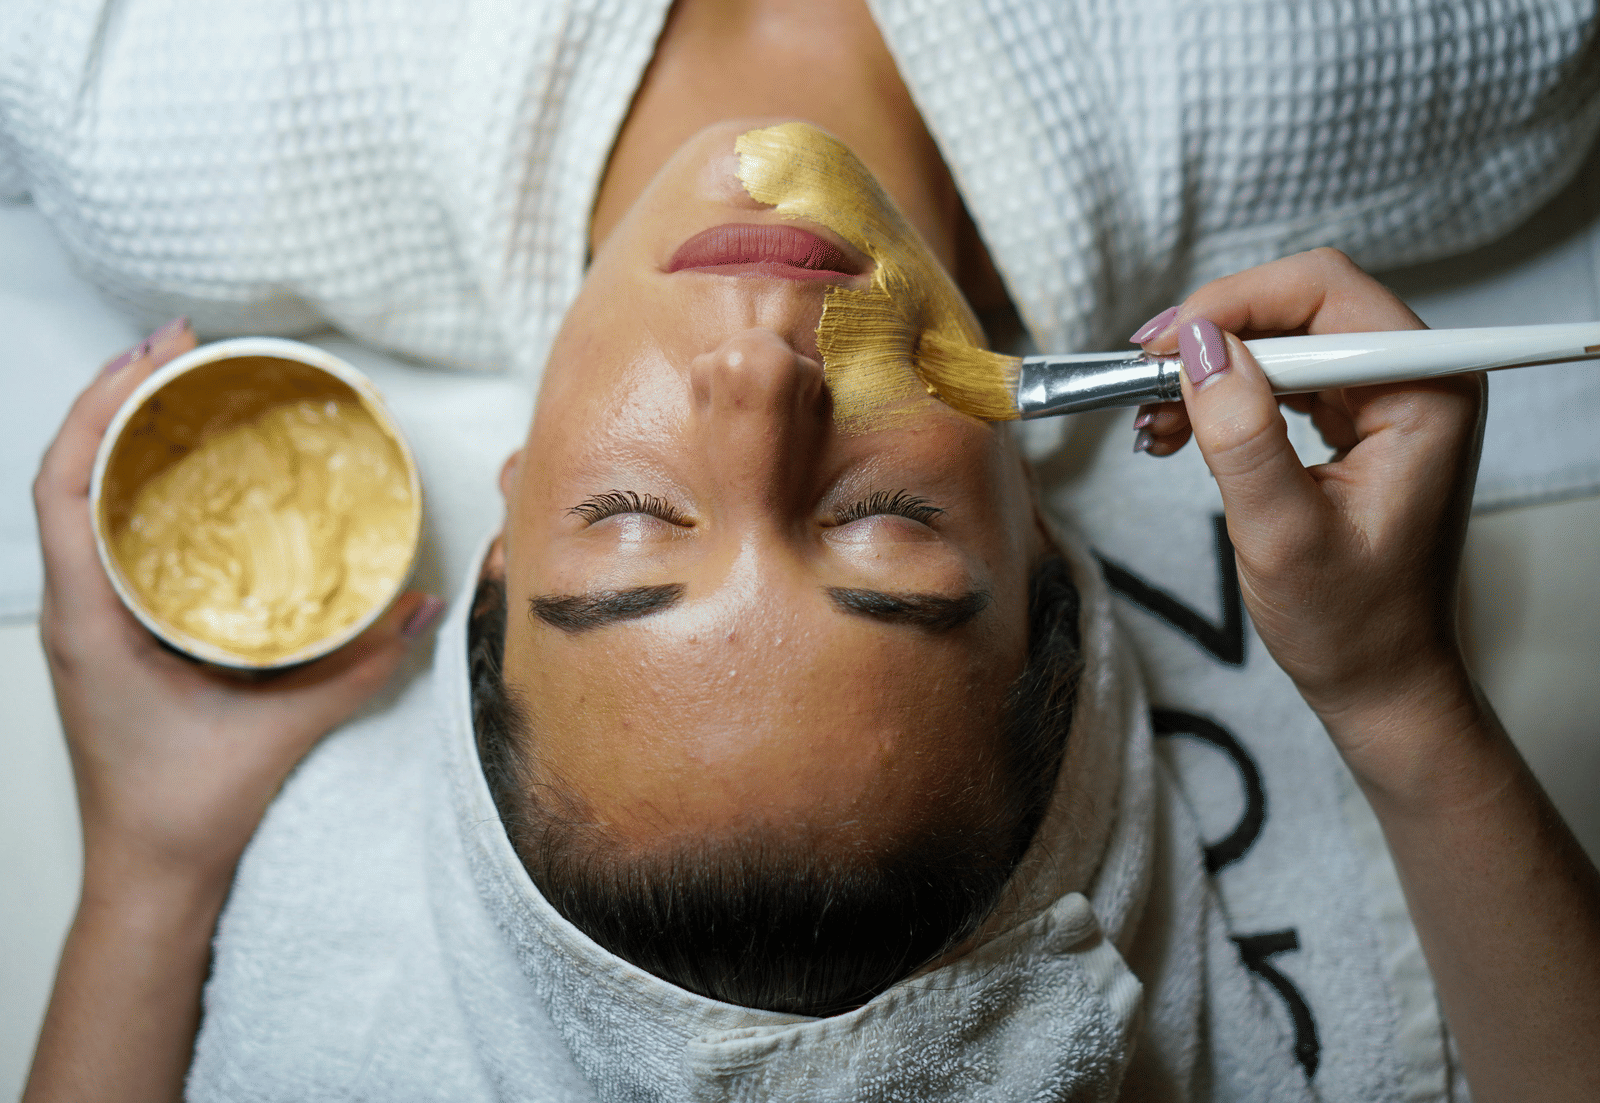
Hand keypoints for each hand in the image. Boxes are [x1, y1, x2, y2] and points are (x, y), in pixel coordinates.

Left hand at [34, 320, 443, 890]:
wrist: (148, 874)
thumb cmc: (184, 810)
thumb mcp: (281, 729)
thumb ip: (358, 666)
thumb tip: (421, 605)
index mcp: (89, 619)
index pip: (63, 485)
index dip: (100, 406)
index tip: (157, 355)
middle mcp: (73, 610)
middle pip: (67, 474)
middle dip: (114, 398)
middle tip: (181, 349)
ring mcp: (84, 621)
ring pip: (79, 503)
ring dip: (120, 438)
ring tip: (178, 391)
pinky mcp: (107, 635)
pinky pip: (105, 538)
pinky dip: (133, 489)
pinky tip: (183, 477)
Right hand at [1127, 249, 1485, 791]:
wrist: (1378, 679)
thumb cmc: (1350, 624)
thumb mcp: (1282, 534)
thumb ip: (1242, 433)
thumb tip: (1194, 344)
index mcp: (1426, 393)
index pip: (1326, 292)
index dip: (1234, 304)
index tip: (1161, 347)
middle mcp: (1416, 379)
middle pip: (1300, 304)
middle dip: (1213, 334)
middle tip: (1141, 375)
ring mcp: (1385, 397)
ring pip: (1282, 337)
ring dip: (1209, 366)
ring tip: (1152, 417)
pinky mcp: (1356, 420)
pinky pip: (1280, 376)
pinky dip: (1223, 393)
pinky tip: (1176, 427)